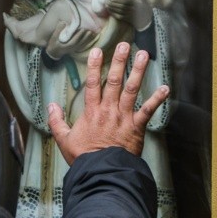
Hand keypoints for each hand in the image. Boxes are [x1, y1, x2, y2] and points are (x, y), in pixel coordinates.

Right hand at [45, 22, 95, 59]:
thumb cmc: (54, 43)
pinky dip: (88, 40)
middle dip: (86, 36)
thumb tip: (64, 22)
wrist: (54, 52)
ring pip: (83, 43)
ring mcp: (75, 48)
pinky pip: (84, 44)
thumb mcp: (53, 37)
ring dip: (88, 38)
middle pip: (81, 41)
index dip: (79, 35)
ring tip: (93, 31)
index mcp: (66, 44)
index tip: (83, 28)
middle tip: (91, 29)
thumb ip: (58, 30)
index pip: (74, 40)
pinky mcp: (77, 48)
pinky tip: (91, 36)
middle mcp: (72, 47)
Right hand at [47, 42, 169, 164]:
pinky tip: (165, 88)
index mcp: (91, 112)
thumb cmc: (84, 158)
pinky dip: (157, 99)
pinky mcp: (136, 127)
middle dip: (119, 61)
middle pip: (114, 81)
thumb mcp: (64, 140)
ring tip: (144, 55)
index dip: (94, 66)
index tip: (98, 51)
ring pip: (131, 90)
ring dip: (138, 72)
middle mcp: (108, 110)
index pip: (92, 83)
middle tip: (124, 45)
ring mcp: (123, 117)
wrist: (102, 172)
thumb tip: (51, 106)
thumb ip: (56, 121)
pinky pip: (148, 110)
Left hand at [106, 0, 153, 29]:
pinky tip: (110, 11)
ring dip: (112, 9)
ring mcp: (131, 15)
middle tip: (106, 1)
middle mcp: (133, 10)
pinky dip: (114, 14)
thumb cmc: (143, 4)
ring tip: (107, 5)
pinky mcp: (129, 20)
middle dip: (113, 4)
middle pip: (121, 7)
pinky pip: (120, 17)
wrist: (147, 16)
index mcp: (136, 3)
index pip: (125, 1)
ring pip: (120, 12)